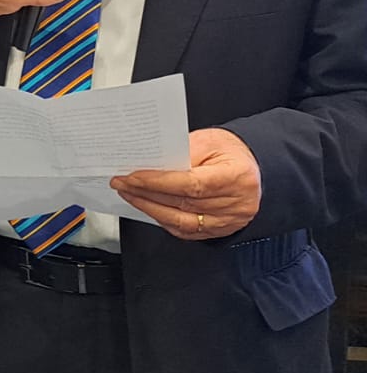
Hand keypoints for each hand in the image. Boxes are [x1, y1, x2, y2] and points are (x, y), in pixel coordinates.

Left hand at [110, 128, 259, 240]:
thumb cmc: (231, 151)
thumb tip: (149, 165)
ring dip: (150, 208)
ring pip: (181, 221)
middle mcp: (237, 203)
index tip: (132, 177)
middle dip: (146, 193)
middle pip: (183, 203)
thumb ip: (181, 153)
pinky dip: (163, 219)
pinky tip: (148, 207)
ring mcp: (229, 221)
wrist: (252, 166)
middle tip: (121, 183)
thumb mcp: (209, 141)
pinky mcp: (220, 230)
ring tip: (129, 194)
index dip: (158, 182)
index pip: (191, 184)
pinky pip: (186, 230)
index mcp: (237, 177)